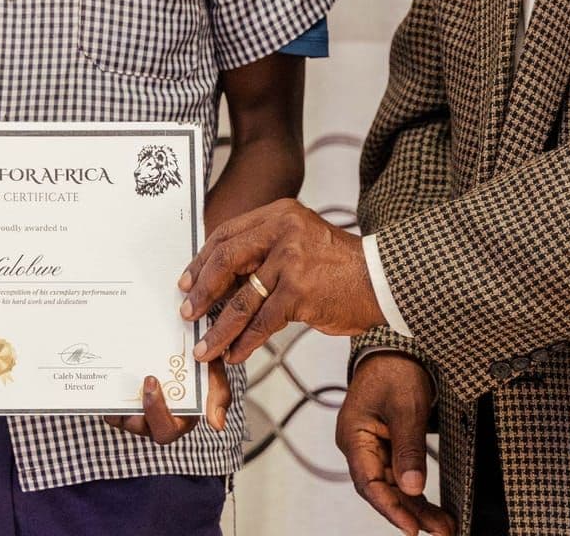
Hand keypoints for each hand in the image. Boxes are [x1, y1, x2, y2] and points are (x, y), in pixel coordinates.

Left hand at [101, 360, 229, 443]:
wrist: (184, 344)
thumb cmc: (201, 364)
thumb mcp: (214, 374)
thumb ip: (218, 396)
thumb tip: (216, 425)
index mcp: (179, 420)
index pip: (165, 430)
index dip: (155, 411)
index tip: (151, 380)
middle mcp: (155, 420)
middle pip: (139, 427)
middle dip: (136, 406)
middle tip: (141, 377)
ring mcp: (137, 411)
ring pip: (120, 417)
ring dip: (116, 401)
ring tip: (118, 374)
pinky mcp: (121, 401)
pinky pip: (107, 404)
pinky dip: (105, 393)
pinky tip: (107, 371)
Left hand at [178, 198, 384, 362]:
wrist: (382, 279)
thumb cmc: (340, 266)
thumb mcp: (300, 240)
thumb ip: (265, 250)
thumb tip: (220, 282)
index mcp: (278, 214)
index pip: (226, 234)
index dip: (202, 261)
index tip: (187, 283)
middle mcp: (282, 230)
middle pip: (226, 260)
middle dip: (202, 291)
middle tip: (187, 313)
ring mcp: (291, 260)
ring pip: (241, 299)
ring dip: (219, 328)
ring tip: (205, 347)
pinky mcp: (300, 291)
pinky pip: (262, 322)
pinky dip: (245, 341)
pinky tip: (235, 354)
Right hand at [335, 354, 453, 534]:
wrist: (397, 346)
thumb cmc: (395, 370)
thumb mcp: (406, 409)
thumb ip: (409, 449)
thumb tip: (413, 488)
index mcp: (353, 436)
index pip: (369, 483)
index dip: (391, 508)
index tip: (412, 528)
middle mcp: (359, 446)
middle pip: (382, 489)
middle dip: (410, 512)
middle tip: (440, 531)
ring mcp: (372, 447)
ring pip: (393, 486)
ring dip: (416, 506)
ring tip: (443, 526)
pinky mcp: (387, 445)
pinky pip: (399, 475)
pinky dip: (416, 492)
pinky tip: (431, 508)